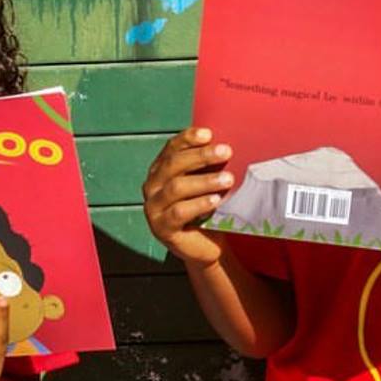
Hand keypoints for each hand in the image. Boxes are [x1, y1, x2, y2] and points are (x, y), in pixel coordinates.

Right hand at [143, 127, 235, 266]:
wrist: (206, 246)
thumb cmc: (207, 208)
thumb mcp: (206, 183)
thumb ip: (208, 165)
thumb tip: (226, 144)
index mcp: (160, 170)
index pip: (171, 148)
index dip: (188, 138)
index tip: (209, 134)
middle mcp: (152, 186)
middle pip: (173, 164)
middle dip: (201, 156)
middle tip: (226, 151)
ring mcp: (153, 208)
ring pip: (176, 187)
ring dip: (205, 181)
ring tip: (228, 179)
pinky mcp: (161, 228)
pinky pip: (179, 212)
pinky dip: (199, 204)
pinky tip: (215, 201)